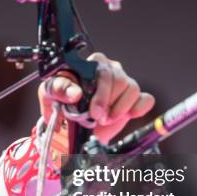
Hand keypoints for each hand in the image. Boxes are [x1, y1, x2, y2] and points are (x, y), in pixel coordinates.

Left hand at [38, 52, 154, 142]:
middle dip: (108, 102)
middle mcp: (108, 70)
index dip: (100, 92)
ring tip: (105, 119)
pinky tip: (128, 115)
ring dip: (119, 109)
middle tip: (97, 117)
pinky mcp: (135, 98)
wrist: (73, 130)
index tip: (92, 112)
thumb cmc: (62, 107)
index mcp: (89, 65)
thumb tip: (74, 92)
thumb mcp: (50, 97)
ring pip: (132, 89)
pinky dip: (139, 108)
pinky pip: (146, 99)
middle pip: (119, 79)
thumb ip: (58, 88)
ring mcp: (124, 82)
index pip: (101, 69)